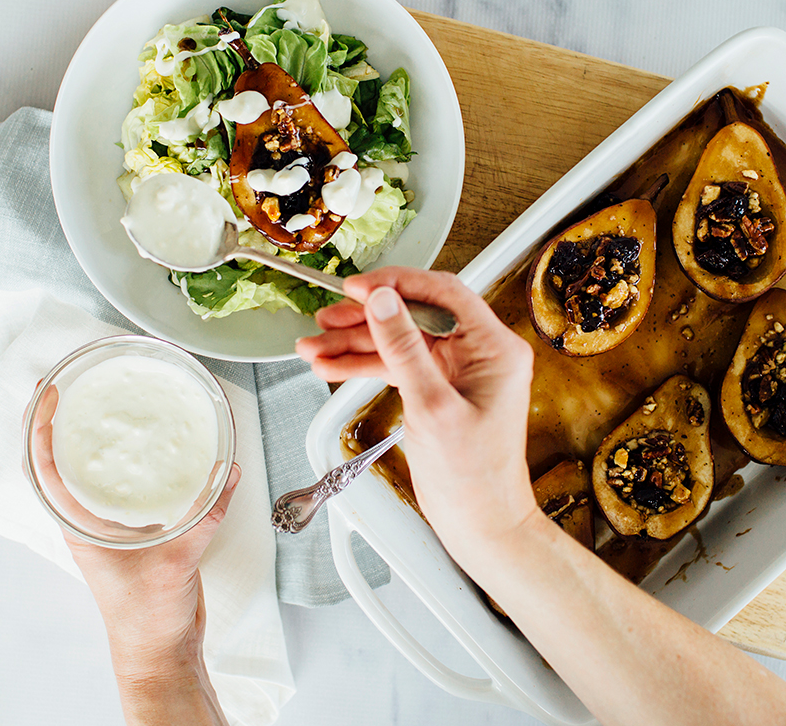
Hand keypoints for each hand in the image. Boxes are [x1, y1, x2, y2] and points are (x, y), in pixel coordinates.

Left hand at [31, 385, 238, 723]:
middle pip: (56, 466)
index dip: (39, 431)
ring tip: (91, 406)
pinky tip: (142, 449)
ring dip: (80, 442)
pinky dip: (120, 463)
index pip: (46, 471)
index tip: (46, 396)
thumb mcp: (177, 560)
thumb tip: (227, 472)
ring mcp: (108, 528)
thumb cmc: (148, 616)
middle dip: (52, 426)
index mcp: (81, 529)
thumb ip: (205, 515)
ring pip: (83, 476)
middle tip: (62, 386)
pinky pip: (117, 488)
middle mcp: (87, 524)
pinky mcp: (132, 532)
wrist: (159, 648)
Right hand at [296, 267, 537, 573]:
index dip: (396, 284)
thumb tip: (382, 301)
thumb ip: (403, 348)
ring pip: (399, 341)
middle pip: (414, 315)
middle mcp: (479, 352)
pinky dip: (365, 366)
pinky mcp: (439, 388)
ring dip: (356, 344)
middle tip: (327, 318)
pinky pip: (398, 365)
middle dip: (365, 318)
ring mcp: (457, 370)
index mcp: (494, 347)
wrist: (480, 523)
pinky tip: (332, 366)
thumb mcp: (432, 406)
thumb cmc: (473, 477)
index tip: (358, 287)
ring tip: (315, 347)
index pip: (442, 293)